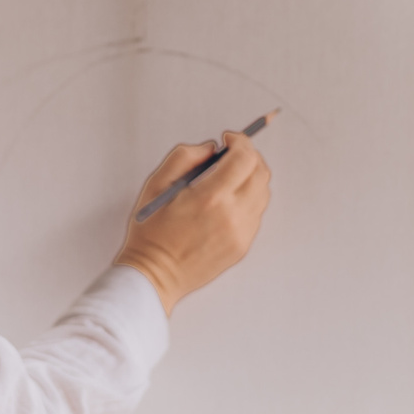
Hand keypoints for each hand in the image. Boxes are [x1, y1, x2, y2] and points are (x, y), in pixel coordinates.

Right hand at [112, 131, 271, 314]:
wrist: (155, 275)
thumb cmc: (151, 232)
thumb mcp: (156, 184)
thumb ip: (185, 156)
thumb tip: (211, 148)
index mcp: (210, 197)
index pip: (244, 158)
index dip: (240, 141)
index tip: (228, 138)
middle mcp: (232, 216)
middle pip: (261, 173)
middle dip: (249, 156)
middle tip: (232, 153)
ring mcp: (241, 234)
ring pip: (263, 193)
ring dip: (251, 177)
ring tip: (229, 178)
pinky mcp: (242, 247)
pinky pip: (256, 214)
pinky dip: (248, 199)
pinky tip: (227, 202)